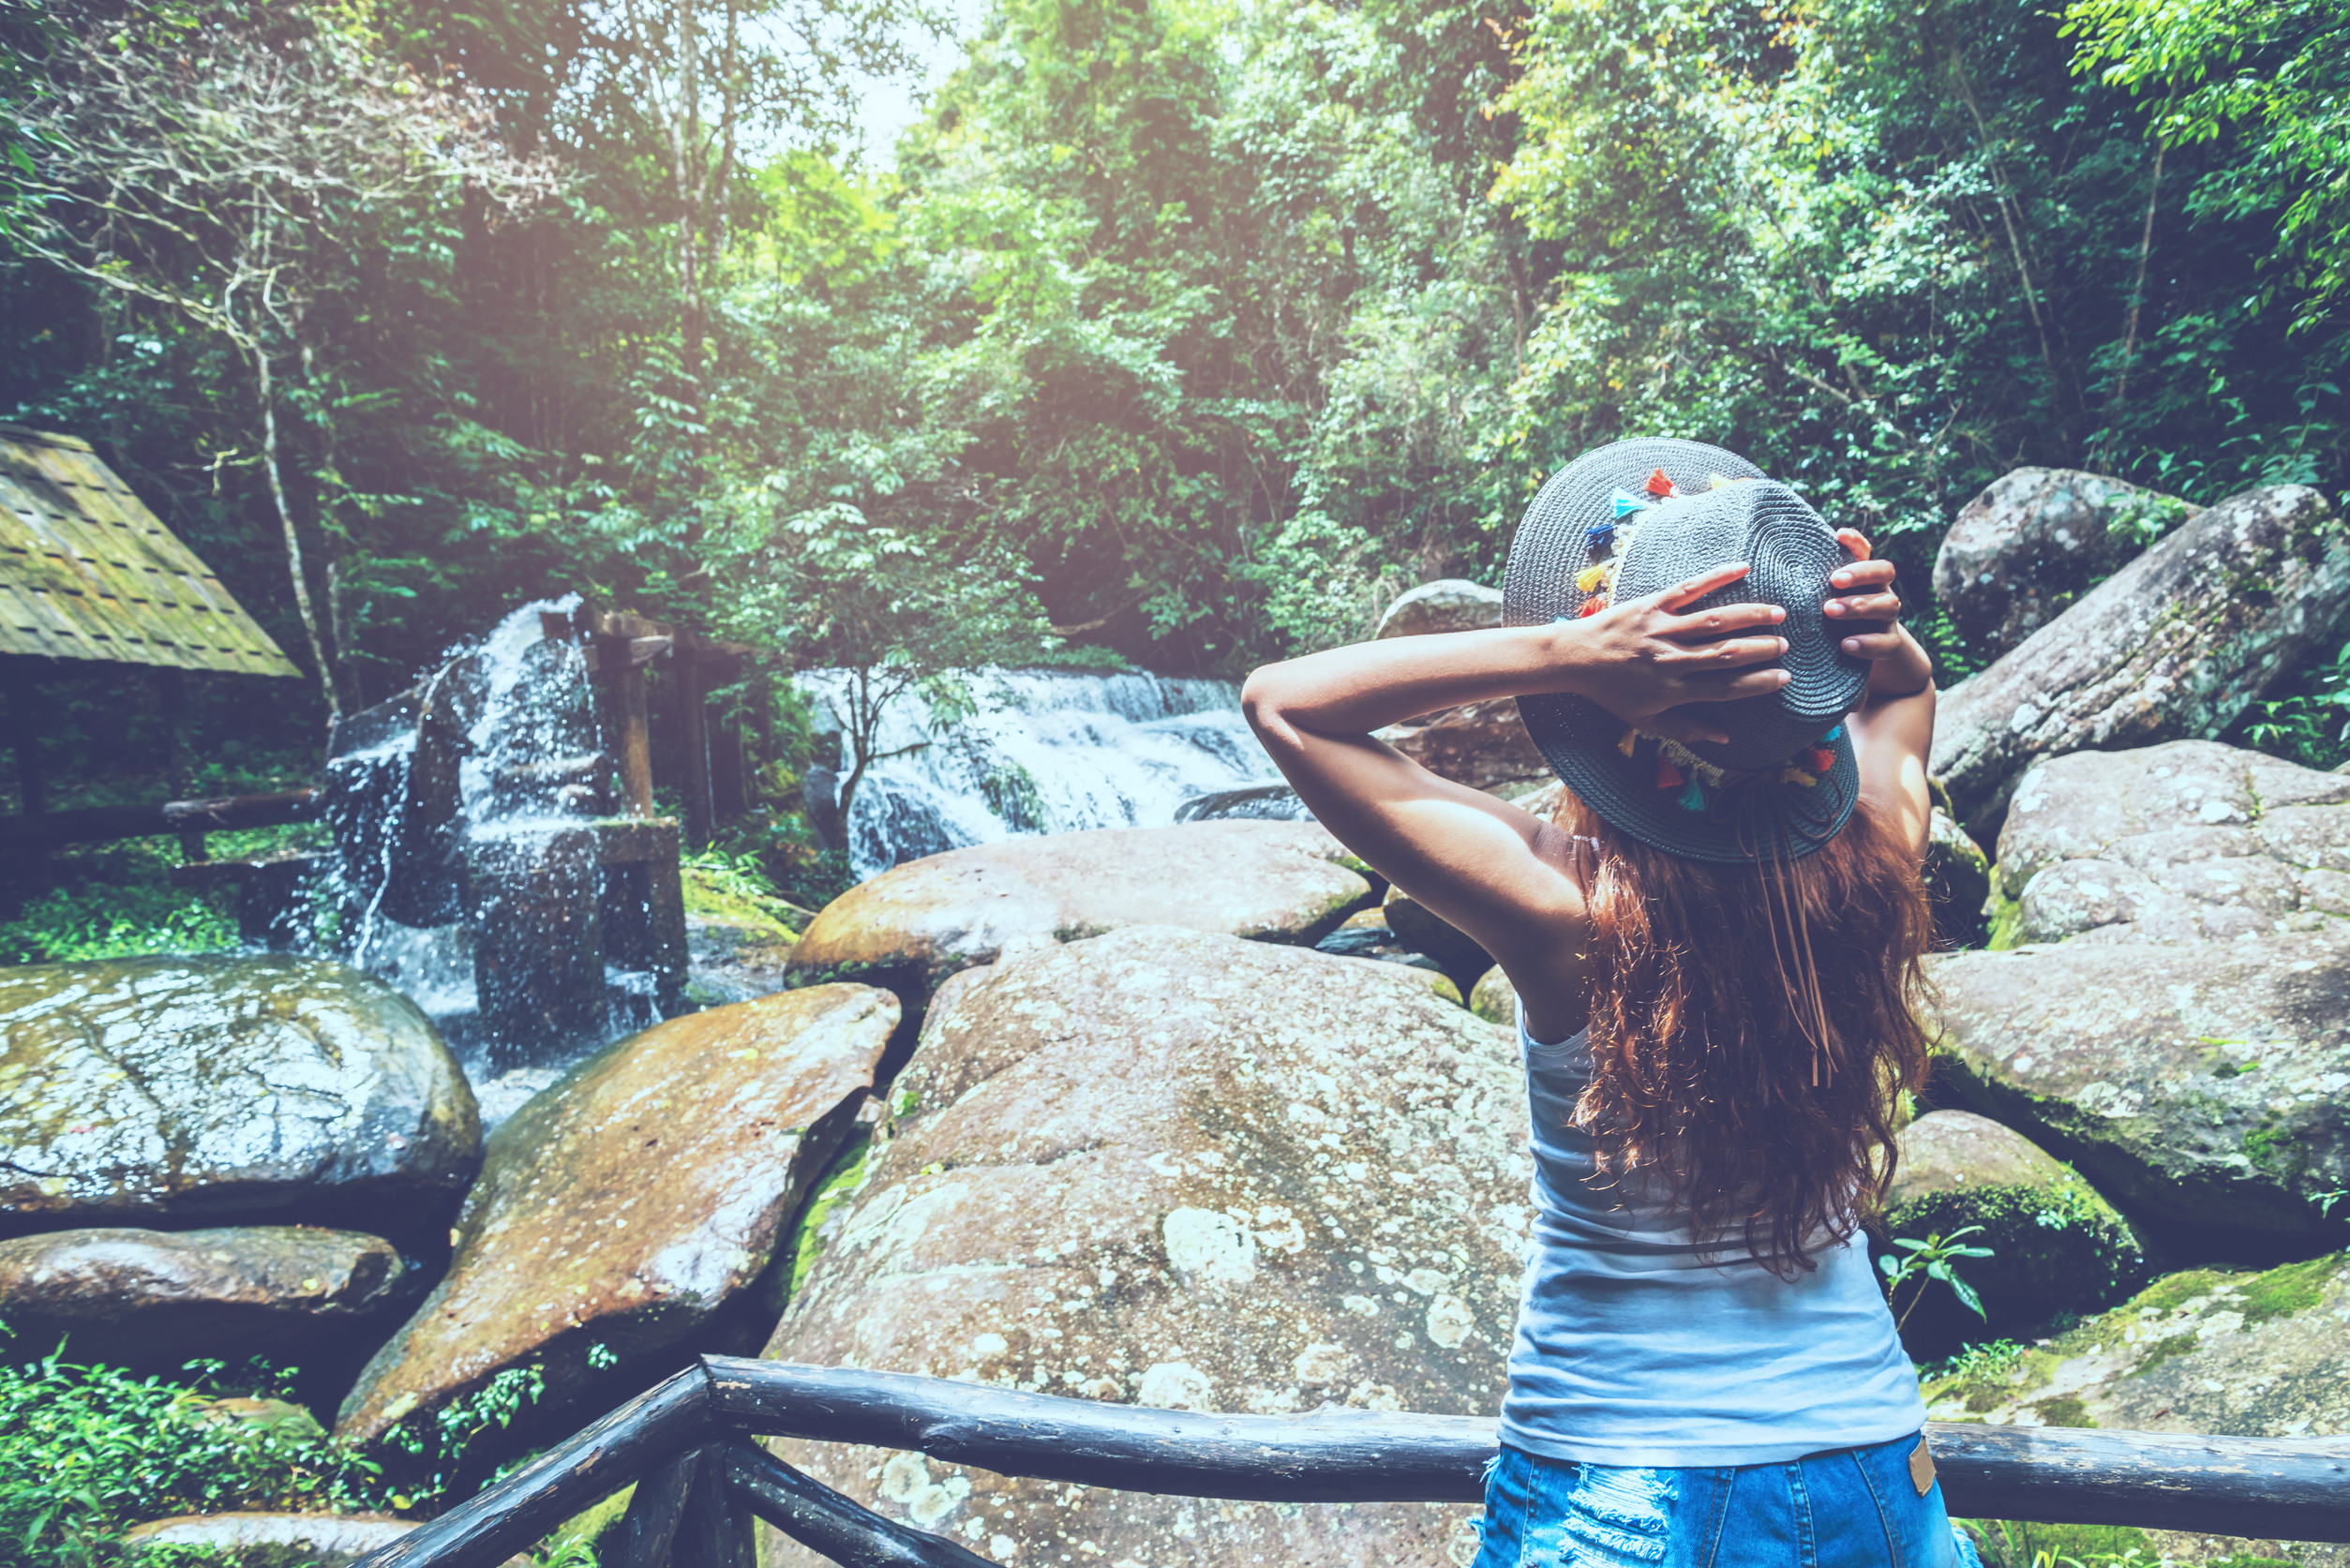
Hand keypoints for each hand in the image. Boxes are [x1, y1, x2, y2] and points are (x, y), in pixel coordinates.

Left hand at [1577, 562, 1789, 745]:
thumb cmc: (1610, 692)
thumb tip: (1724, 736)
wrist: (1574, 658)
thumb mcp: (1643, 720)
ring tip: (1778, 614)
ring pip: (1714, 621)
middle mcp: (1671, 659)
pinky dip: (1715, 576)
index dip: (1758, 683)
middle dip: (1761, 649)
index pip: (1725, 688)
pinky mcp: (1651, 604)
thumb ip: (1685, 729)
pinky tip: (1742, 568)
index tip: (1784, 677)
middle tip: (1785, 645)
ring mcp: (1662, 629)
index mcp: (1672, 690)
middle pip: (1726, 654)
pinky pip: (1688, 589)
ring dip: (1750, 616)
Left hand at [1825, 528, 1903, 658]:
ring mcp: (1888, 619)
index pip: (1867, 553)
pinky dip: (1867, 644)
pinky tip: (1845, 645)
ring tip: (1830, 610)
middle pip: (1884, 574)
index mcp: (1868, 578)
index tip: (1838, 535)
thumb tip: (1781, 552)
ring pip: (1888, 606)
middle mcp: (1882, 593)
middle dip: (1859, 574)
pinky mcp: (1889, 644)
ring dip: (1859, 606)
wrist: (1852, 650)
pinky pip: (1887, 644)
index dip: (1857, 544)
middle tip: (1833, 580)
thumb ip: (1813, 576)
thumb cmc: (1829, 616)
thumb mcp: (1821, 596)